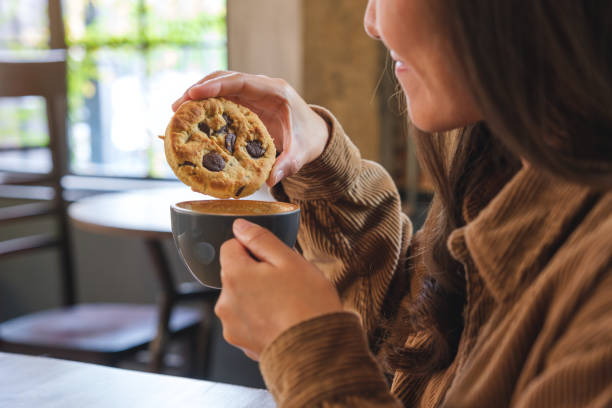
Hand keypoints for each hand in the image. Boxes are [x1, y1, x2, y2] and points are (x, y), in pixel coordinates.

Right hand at [172, 71, 329, 185]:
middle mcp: (261, 88)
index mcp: (276, 92)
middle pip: (225, 79)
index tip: (194, 94)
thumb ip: (288, 165)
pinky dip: (206, 107)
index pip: (242, 81)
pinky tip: (190, 120)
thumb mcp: (302, 154)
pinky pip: (222, 100)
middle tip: (176, 107)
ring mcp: (252, 94)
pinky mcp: (246, 103)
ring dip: (198, 97)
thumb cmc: (309, 140)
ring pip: (220, 87)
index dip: (217, 85)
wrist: (316, 134)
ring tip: (176, 112)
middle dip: (199, 90)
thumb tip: (270, 181)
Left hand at [215, 219, 341, 359]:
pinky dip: (261, 317)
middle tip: (285, 282)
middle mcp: (225, 301)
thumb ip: (260, 239)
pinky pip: (248, 320)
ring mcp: (232, 325)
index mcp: (234, 276)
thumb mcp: (289, 260)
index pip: (230, 246)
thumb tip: (240, 226)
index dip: (253, 247)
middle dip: (255, 273)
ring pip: (241, 297)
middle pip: (235, 273)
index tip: (273, 259)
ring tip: (286, 304)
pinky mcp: (241, 343)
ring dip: (257, 296)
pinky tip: (282, 320)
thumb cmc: (308, 305)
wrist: (317, 351)